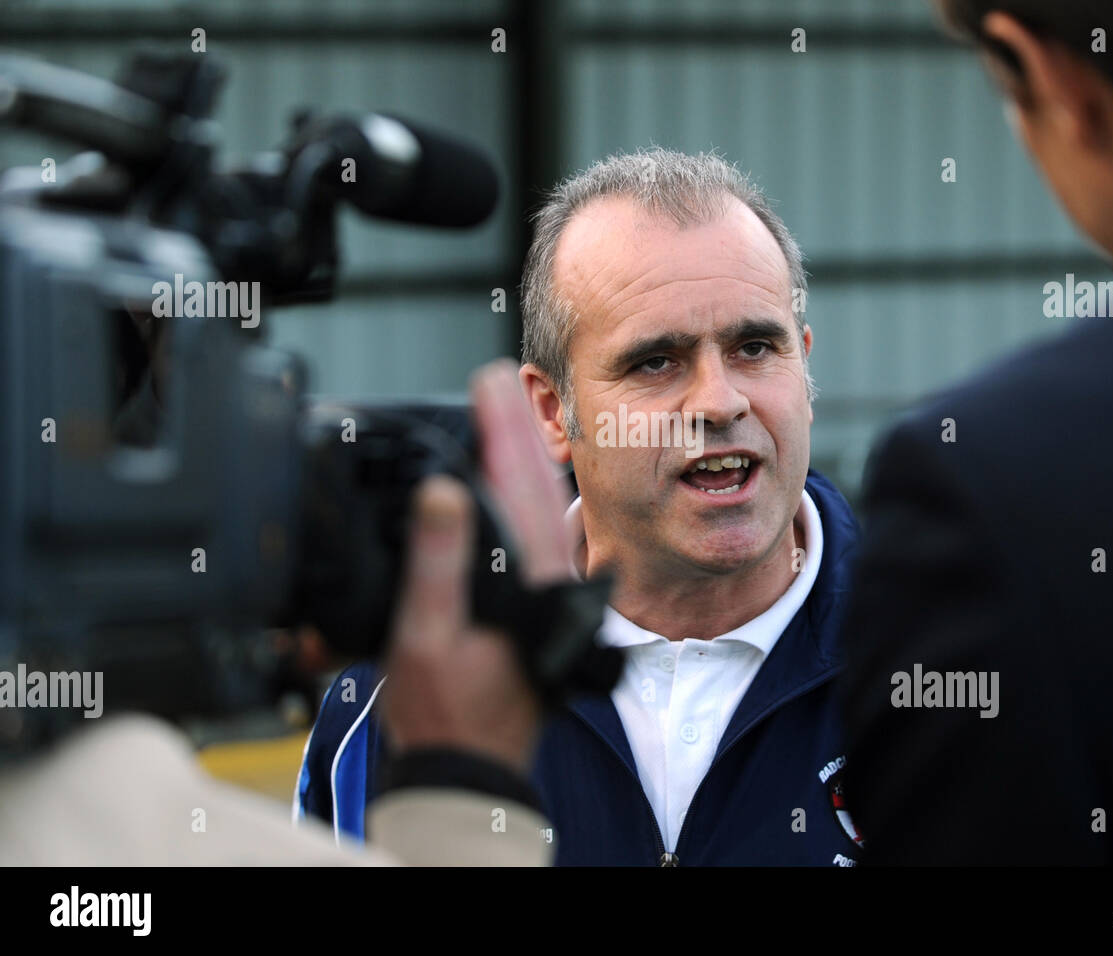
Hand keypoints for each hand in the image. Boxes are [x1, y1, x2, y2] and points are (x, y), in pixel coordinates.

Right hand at [378, 360, 572, 772]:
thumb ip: (438, 565)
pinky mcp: (526, 604)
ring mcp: (538, 591)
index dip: (504, 430)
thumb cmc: (447, 714)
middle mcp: (543, 580)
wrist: (468, 769)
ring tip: (501, 414)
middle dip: (517, 429)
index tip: (492, 382)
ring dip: (519, 458)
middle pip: (536, 486)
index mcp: (527, 581)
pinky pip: (525, 535)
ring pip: (536, 509)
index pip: (519, 485)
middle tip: (501, 379)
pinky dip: (514, 499)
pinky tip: (498, 485)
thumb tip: (442, 492)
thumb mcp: (426, 638)